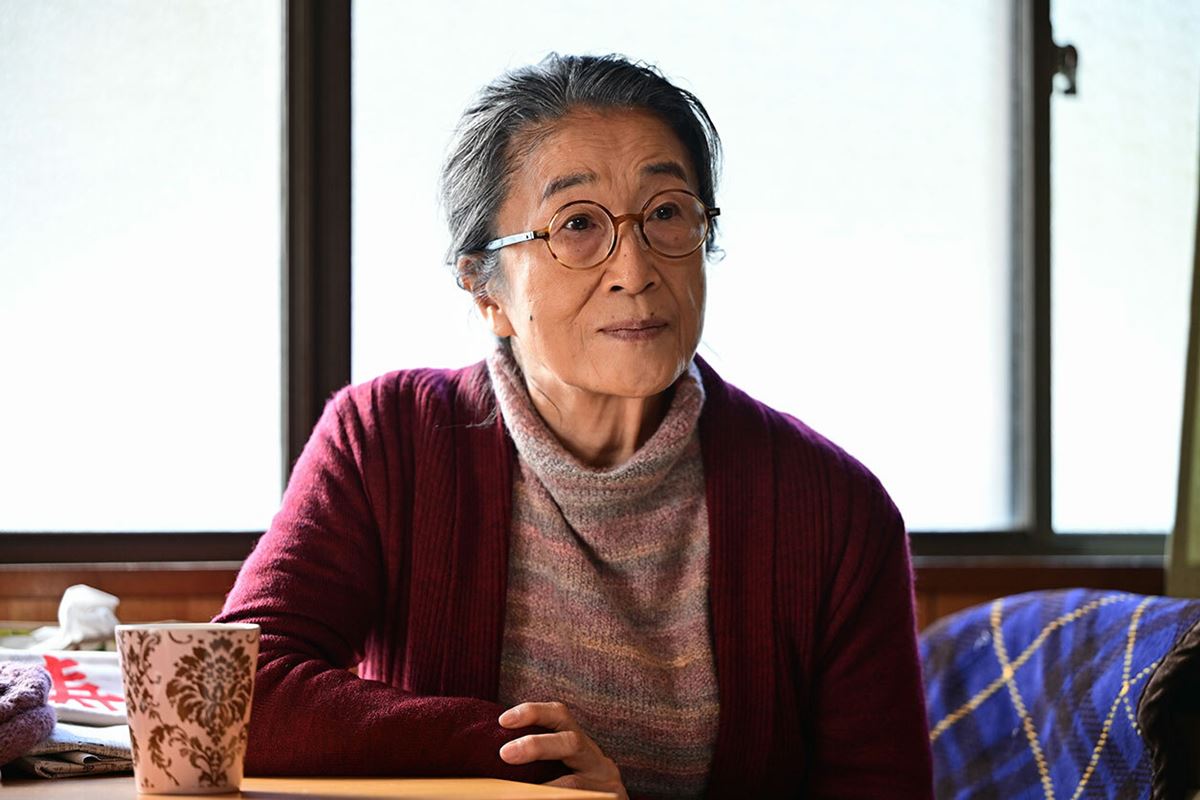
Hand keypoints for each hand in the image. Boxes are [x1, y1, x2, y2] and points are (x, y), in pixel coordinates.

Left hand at [498, 701, 626, 798]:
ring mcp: (607, 787)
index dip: (533, 713)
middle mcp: (598, 763)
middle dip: (536, 745)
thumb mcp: (561, 772)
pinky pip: (579, 799)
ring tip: (511, 794)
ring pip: (573, 784)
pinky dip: (551, 799)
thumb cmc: (572, 793)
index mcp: (582, 748)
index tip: (503, 720)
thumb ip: (539, 760)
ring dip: (540, 788)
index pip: (561, 717)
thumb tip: (499, 756)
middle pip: (571, 743)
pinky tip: (535, 799)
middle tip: (505, 753)